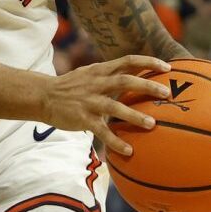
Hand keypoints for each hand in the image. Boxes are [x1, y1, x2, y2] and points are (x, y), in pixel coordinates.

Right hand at [41, 55, 172, 156]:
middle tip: (167, 93)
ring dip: (135, 115)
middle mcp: (97, 83)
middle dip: (148, 86)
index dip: (149, 62)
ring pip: (115, 107)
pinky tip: (128, 151)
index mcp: (101, 70)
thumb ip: (110, 74)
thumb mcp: (90, 73)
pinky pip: (101, 131)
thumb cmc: (70, 86)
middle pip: (126, 80)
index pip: (128, 60)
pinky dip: (115, 141)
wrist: (43, 96)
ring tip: (152, 124)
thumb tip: (135, 75)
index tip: (168, 67)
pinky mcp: (82, 118)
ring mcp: (89, 101)